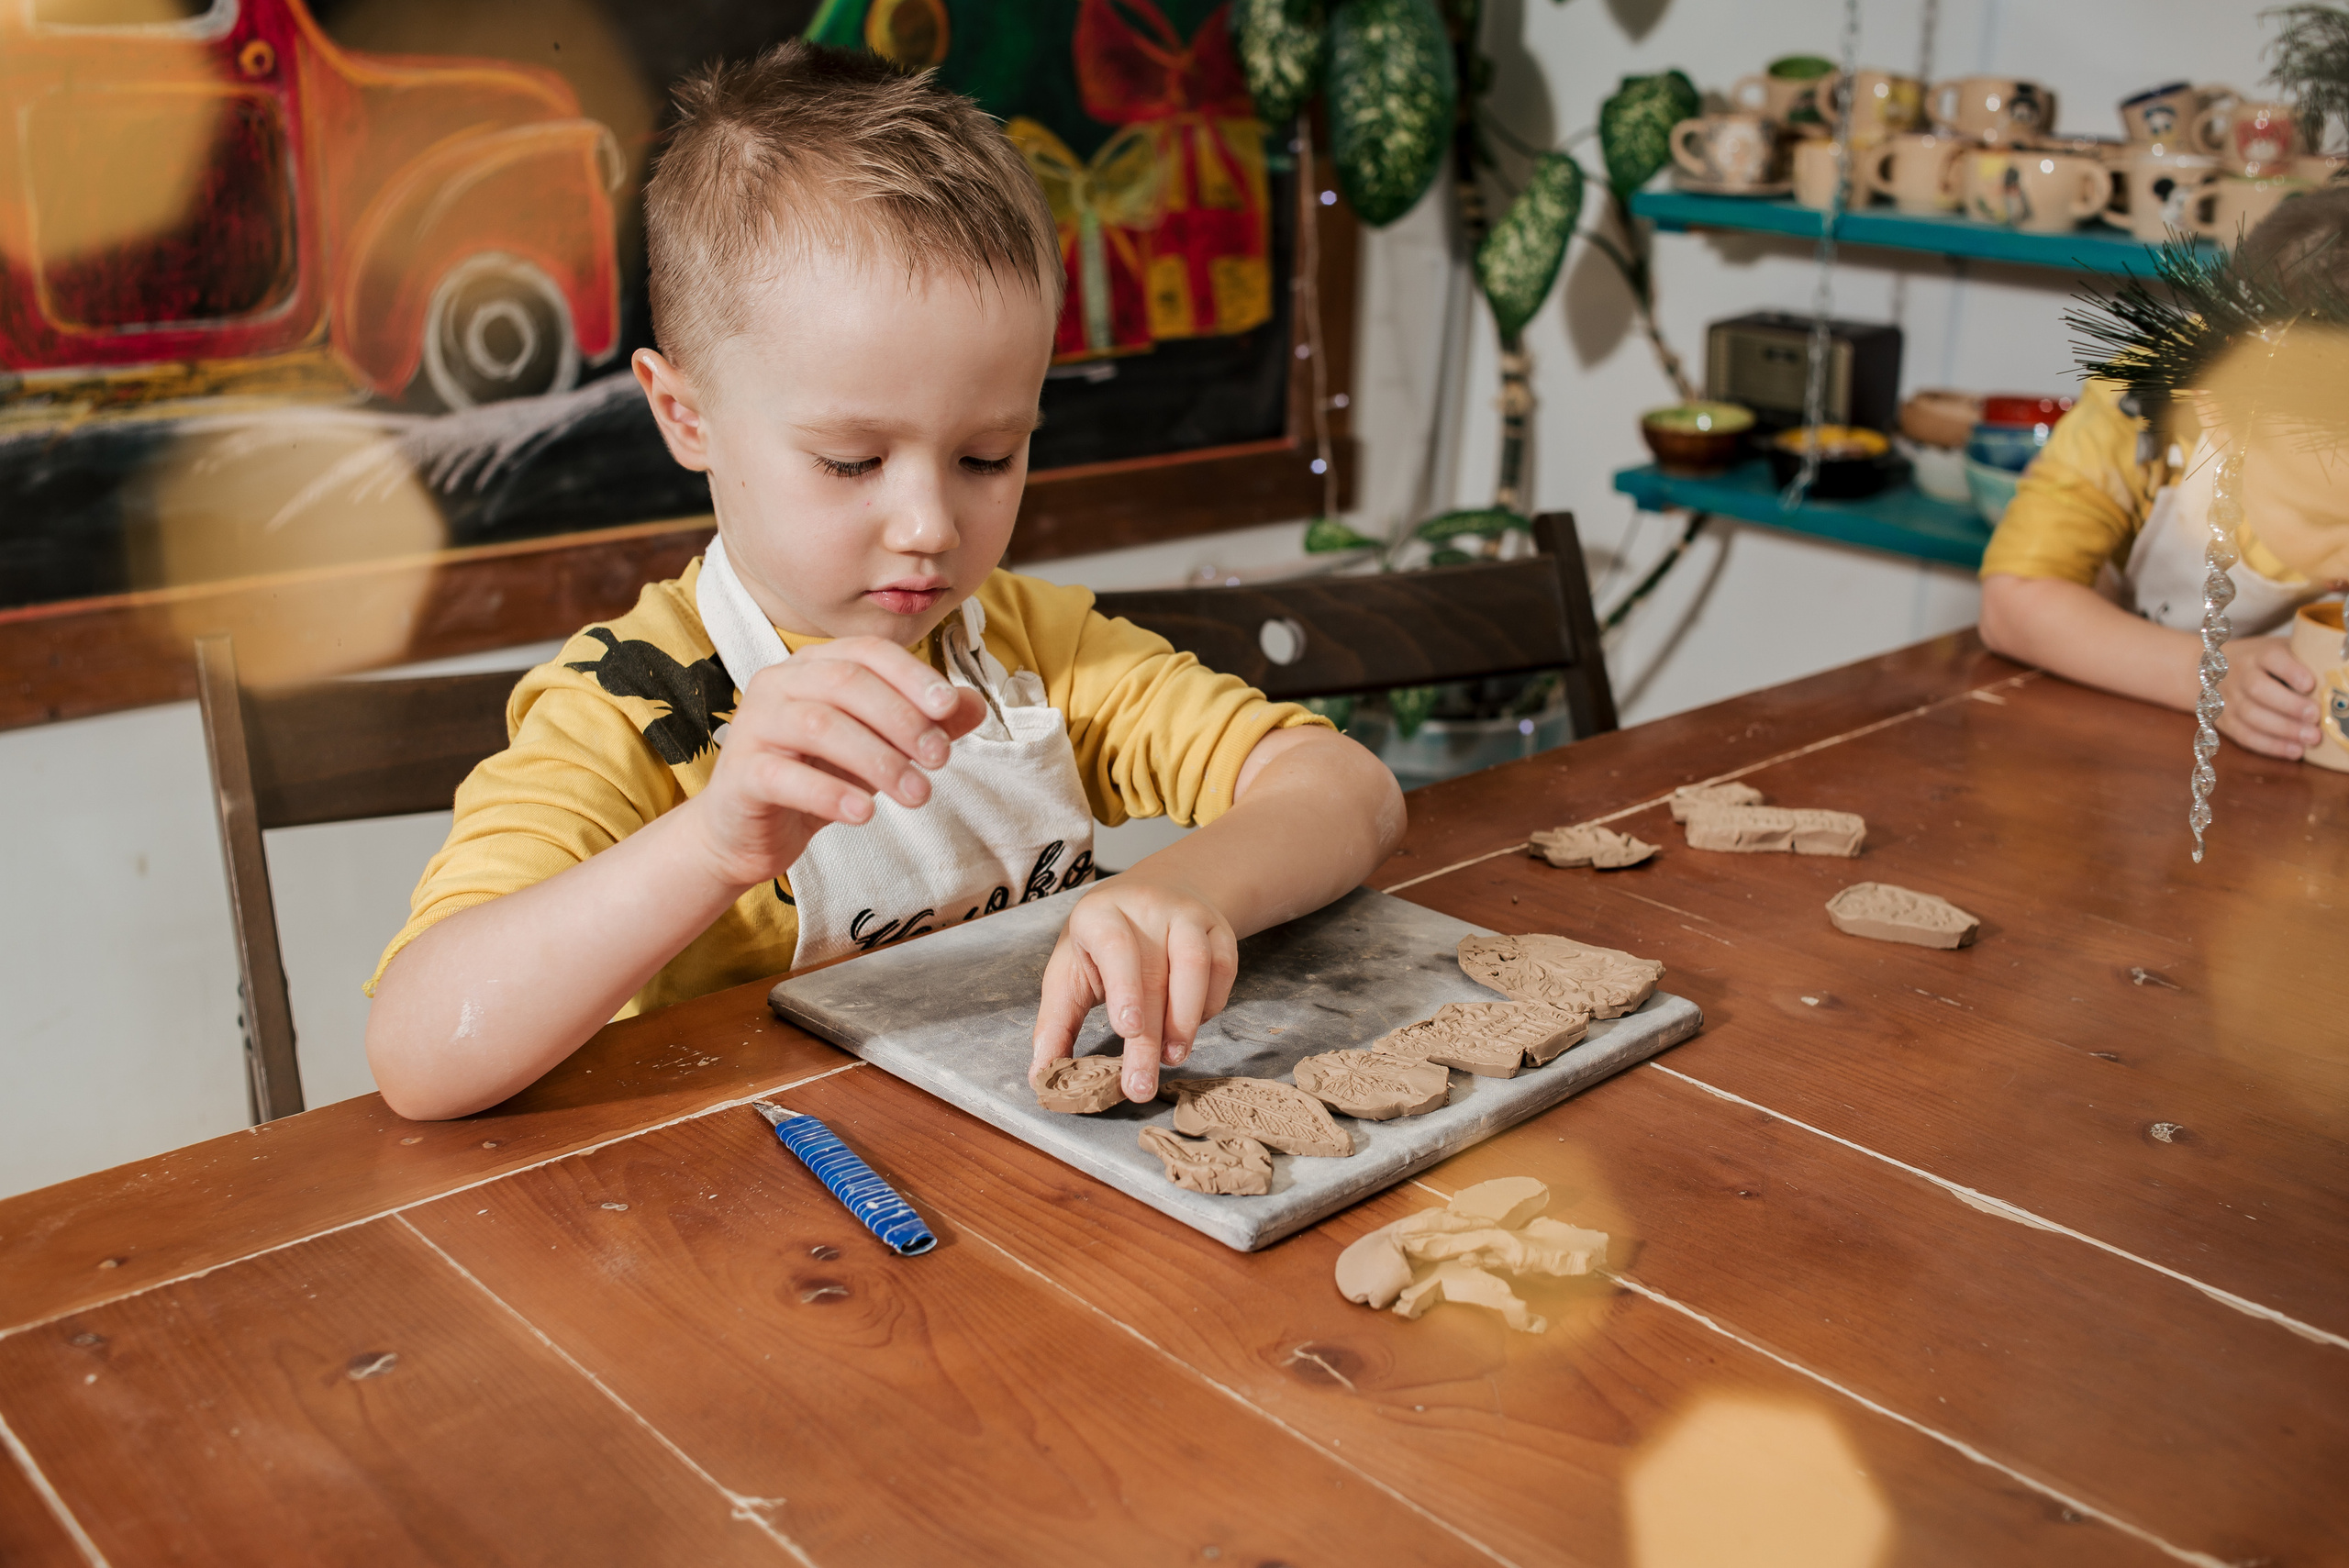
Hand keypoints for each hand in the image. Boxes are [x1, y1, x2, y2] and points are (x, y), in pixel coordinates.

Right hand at [684, 637, 987, 889]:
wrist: (748, 831)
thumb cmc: (816, 776)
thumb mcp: (879, 747)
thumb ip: (922, 724)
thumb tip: (975, 706)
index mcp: (813, 666)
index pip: (868, 652)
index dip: (912, 676)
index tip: (949, 708)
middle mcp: (779, 683)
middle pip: (847, 683)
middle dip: (902, 720)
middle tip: (939, 760)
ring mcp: (755, 726)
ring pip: (819, 725)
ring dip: (878, 760)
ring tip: (916, 794)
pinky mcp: (740, 775)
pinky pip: (785, 776)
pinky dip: (830, 793)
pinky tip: (864, 814)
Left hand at [1030, 875, 1238, 1102]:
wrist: (1157, 891)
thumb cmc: (1103, 943)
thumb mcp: (1070, 972)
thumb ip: (1056, 1022)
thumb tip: (1042, 1074)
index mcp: (1100, 913)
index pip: (1114, 945)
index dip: (1123, 988)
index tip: (1128, 1030)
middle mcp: (1147, 907)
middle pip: (1154, 974)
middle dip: (1149, 1038)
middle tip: (1140, 1086)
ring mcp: (1188, 915)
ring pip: (1197, 967)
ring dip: (1185, 1020)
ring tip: (1171, 1057)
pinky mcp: (1219, 928)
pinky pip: (1222, 970)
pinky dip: (1209, 1006)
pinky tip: (1189, 1028)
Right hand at [2216, 636, 2318, 759]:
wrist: (2210, 669)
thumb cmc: (2262, 663)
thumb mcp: (2280, 651)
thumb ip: (2304, 661)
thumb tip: (2341, 677)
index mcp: (2257, 654)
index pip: (2271, 658)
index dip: (2291, 671)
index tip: (2310, 684)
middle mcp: (2239, 674)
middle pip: (2258, 689)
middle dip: (2289, 706)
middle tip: (2315, 717)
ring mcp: (2227, 698)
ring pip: (2251, 716)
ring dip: (2283, 730)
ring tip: (2311, 738)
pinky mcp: (2223, 720)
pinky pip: (2245, 736)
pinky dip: (2270, 746)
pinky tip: (2294, 751)